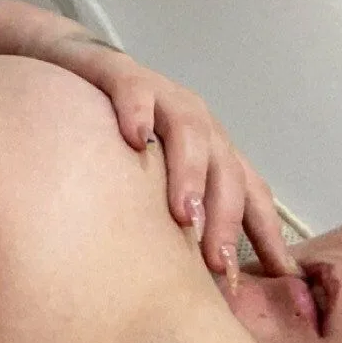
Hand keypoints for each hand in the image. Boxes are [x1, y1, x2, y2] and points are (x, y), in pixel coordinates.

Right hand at [53, 37, 297, 280]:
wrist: (66, 64)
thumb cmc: (107, 131)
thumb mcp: (144, 173)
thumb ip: (166, 210)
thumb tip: (182, 274)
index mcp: (210, 150)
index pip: (249, 194)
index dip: (264, 234)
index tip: (275, 277)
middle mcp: (196, 123)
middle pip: (226, 172)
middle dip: (224, 219)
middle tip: (215, 263)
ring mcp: (163, 96)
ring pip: (191, 133)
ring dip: (189, 174)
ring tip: (181, 213)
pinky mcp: (121, 75)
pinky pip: (134, 92)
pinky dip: (138, 112)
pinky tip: (134, 138)